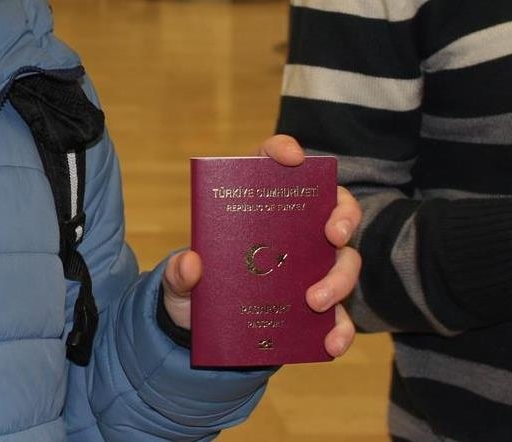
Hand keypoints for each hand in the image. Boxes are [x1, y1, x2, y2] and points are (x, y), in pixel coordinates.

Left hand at [162, 135, 361, 357]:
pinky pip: (340, 317)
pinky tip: (329, 345)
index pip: (271, 164)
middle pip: (331, 207)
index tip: (291, 159)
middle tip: (332, 235)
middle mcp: (292, 231)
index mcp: (255, 207)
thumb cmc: (193, 292)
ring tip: (315, 301)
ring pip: (344, 260)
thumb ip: (179, 274)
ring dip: (339, 278)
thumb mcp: (178, 283)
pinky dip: (340, 330)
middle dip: (342, 215)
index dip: (283, 152)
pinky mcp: (318, 307)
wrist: (201, 334)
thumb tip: (192, 265)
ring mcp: (310, 268)